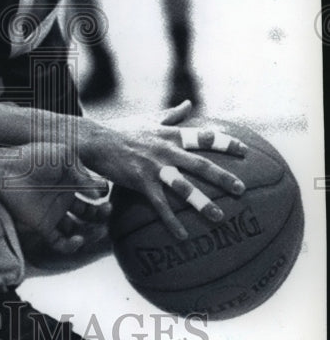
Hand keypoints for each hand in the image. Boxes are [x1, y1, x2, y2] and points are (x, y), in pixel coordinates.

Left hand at [0, 146, 111, 258]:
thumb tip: (100, 193)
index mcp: (70, 179)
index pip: (93, 191)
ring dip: (91, 232)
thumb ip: (83, 173)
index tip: (106, 194)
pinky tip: (78, 239)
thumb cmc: (34, 158)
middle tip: (109, 211)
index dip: (102, 194)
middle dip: (102, 213)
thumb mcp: (63, 157)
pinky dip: (71, 245)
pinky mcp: (43, 225)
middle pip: (89, 211)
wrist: (7, 171)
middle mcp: (64, 197)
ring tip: (98, 229)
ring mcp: (54, 212)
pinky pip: (60, 242)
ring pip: (77, 228)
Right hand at [84, 100, 247, 239]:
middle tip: (241, 189)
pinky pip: (159, 204)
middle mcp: (166, 150)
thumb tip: (189, 103)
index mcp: (171, 135)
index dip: (225, 143)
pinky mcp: (140, 182)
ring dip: (202, 202)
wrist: (96, 140)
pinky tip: (182, 236)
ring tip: (219, 217)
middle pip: (200, 164)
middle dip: (222, 177)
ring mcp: (154, 167)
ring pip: (183, 186)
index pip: (204, 137)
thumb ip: (172, 114)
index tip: (244, 151)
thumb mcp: (149, 118)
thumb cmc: (122, 129)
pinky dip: (171, 220)